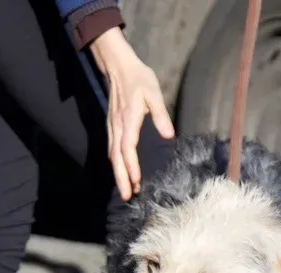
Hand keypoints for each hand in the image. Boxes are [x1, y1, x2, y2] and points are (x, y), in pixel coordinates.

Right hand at [89, 28, 174, 200]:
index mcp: (128, 119)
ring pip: (112, 156)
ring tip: (126, 192)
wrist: (119, 67)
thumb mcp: (154, 93)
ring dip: (118, 175)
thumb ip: (161, 114)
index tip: (136, 181)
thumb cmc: (139, 79)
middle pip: (116, 157)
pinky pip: (112, 150)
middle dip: (121, 179)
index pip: (128, 147)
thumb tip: (168, 135)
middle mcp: (117, 126)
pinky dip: (116, 165)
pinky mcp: (112, 127)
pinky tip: (121, 174)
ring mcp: (112, 127)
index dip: (131, 166)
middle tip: (127, 197)